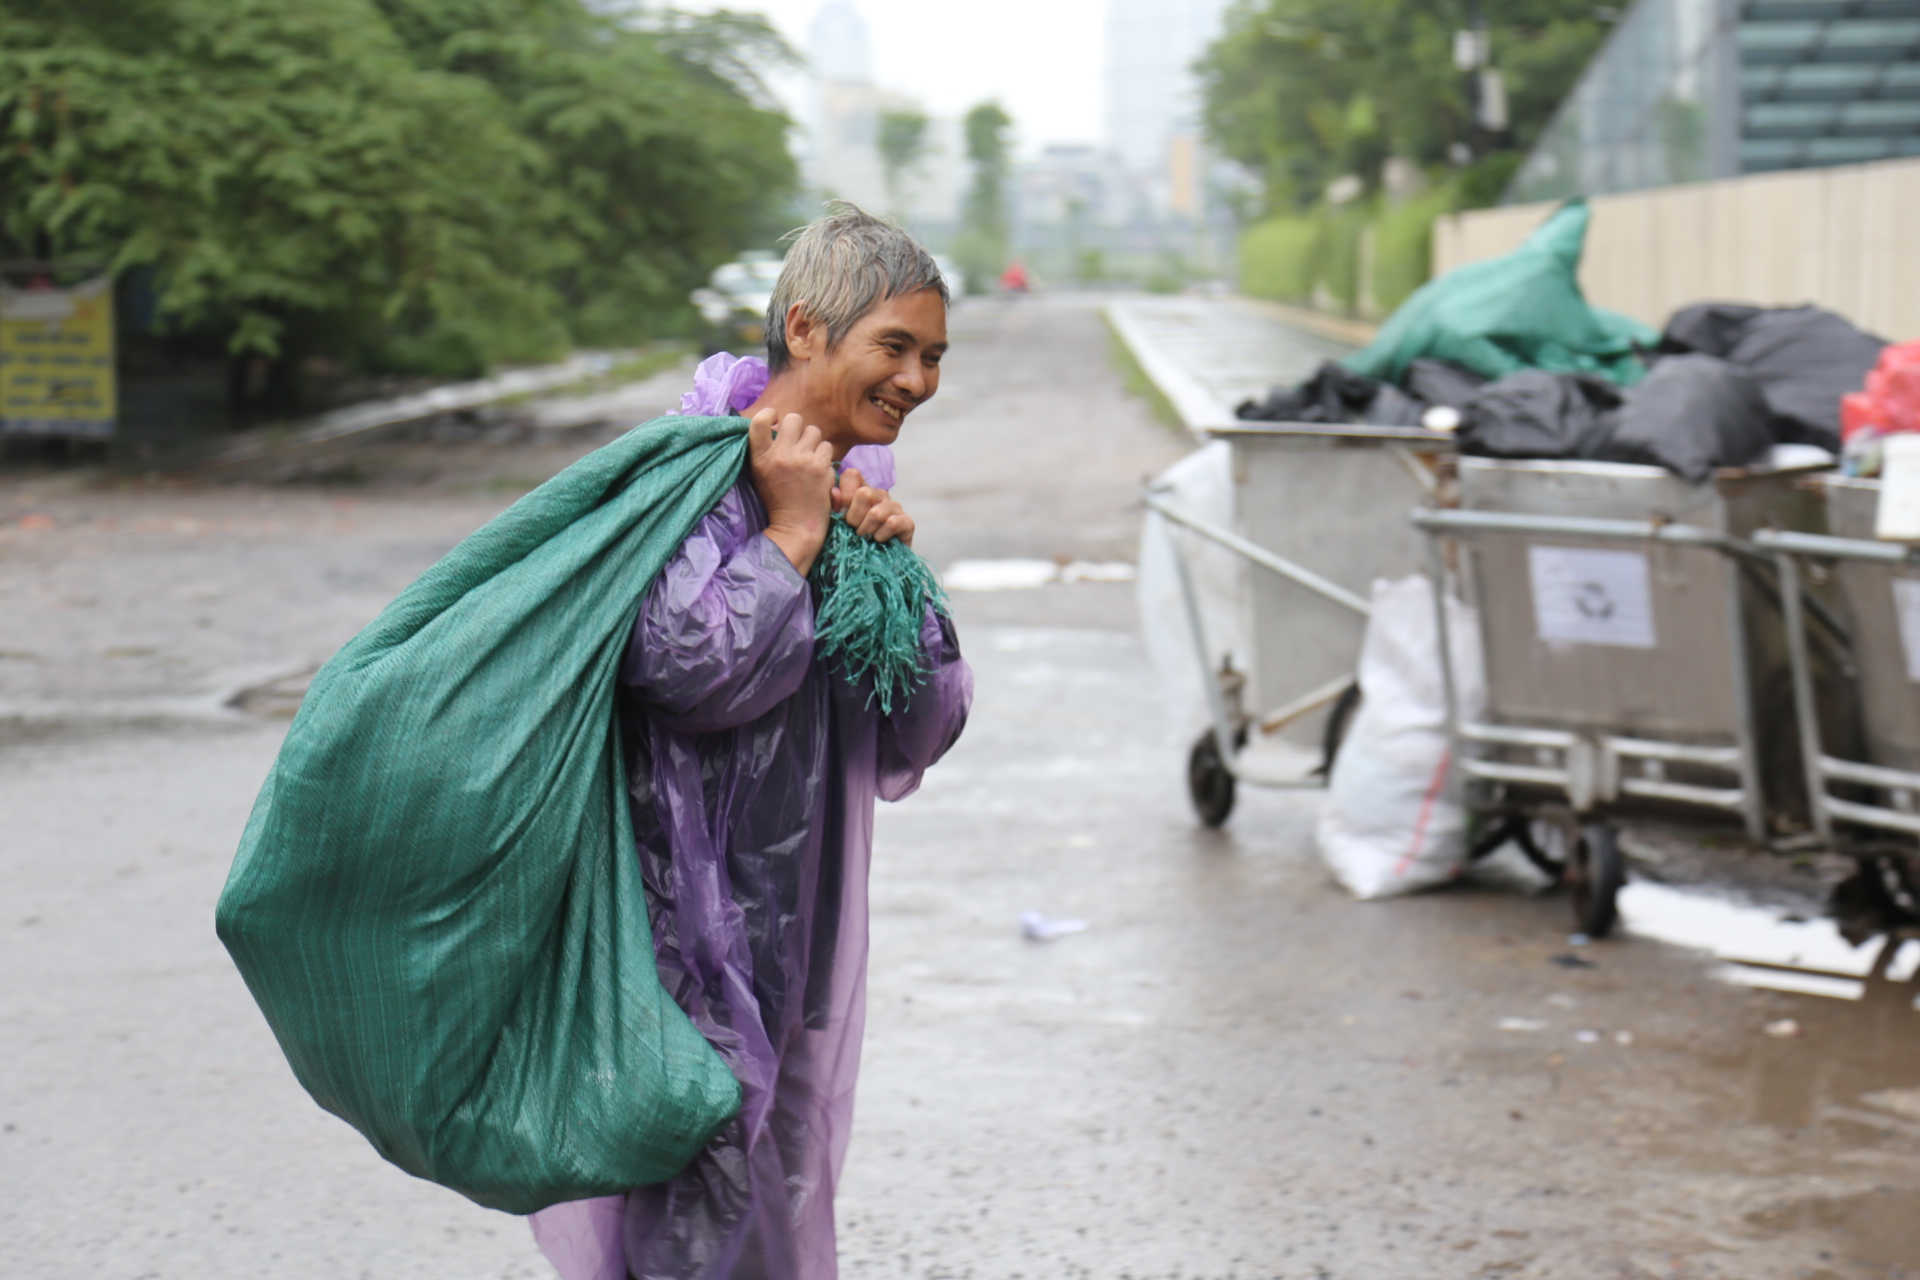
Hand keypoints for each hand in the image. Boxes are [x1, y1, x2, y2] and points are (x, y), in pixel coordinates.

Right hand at [749, 409, 834, 574]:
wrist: (795, 525)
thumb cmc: (778, 499)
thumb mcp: (761, 473)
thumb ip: (766, 449)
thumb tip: (778, 423)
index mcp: (760, 458)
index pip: (759, 421)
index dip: (769, 414)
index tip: (775, 420)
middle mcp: (780, 456)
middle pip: (794, 418)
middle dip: (797, 427)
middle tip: (797, 442)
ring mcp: (802, 460)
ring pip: (814, 431)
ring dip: (813, 442)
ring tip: (808, 458)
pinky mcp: (821, 467)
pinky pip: (827, 447)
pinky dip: (824, 456)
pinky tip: (818, 469)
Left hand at [833, 468, 914, 546]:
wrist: (877, 564)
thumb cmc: (854, 541)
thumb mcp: (839, 523)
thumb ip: (834, 506)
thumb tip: (834, 493)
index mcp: (862, 490)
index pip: (852, 475)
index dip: (844, 495)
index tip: (841, 513)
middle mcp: (880, 495)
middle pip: (864, 493)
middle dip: (853, 517)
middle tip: (853, 529)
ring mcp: (895, 507)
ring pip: (876, 513)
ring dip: (866, 530)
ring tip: (864, 537)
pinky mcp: (907, 522)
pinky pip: (892, 523)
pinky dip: (881, 536)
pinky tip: (878, 541)